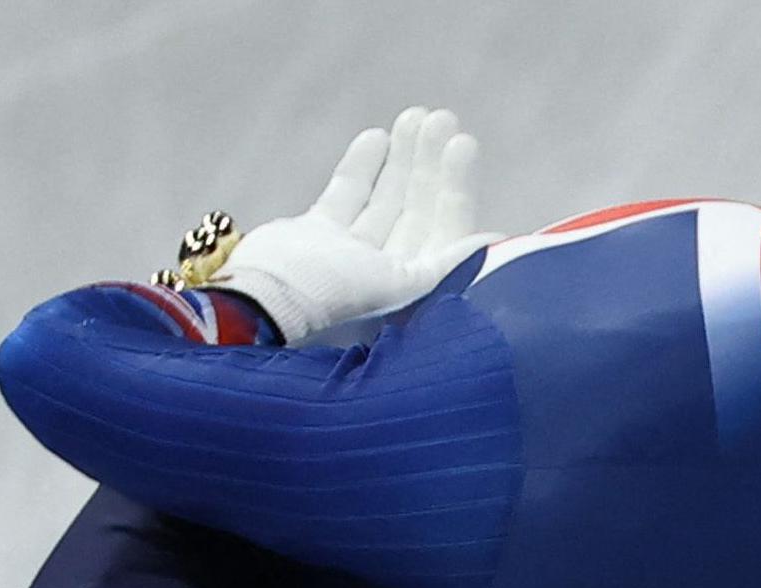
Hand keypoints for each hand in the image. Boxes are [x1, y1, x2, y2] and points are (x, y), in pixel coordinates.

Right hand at [214, 106, 500, 341]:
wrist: (264, 299)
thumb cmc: (337, 295)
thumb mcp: (406, 285)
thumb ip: (451, 262)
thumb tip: (496, 240)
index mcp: (412, 286)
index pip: (444, 227)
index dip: (456, 185)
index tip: (463, 143)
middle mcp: (384, 270)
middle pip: (416, 208)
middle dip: (429, 163)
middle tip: (443, 118)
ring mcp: (347, 252)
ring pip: (384, 197)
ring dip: (401, 159)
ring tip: (415, 116)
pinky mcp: (314, 235)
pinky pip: (346, 196)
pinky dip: (361, 168)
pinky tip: (377, 137)